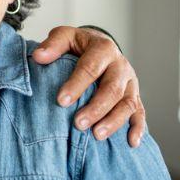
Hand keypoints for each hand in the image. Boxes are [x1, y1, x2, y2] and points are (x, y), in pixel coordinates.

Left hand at [32, 26, 145, 147]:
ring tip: (97, 136)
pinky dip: (138, 128)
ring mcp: (131, 82)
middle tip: (78, 124)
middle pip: (112, 89)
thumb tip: (38, 57)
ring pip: (128, 103)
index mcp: (103, 48)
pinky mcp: (136, 96)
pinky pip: (140, 113)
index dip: (76, 85)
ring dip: (114, 121)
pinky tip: (131, 143)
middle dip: (96, 108)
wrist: (100, 46)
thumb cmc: (78, 44)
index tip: (61, 101)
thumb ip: (53, 45)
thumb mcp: (65, 36)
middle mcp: (121, 66)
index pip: (91, 68)